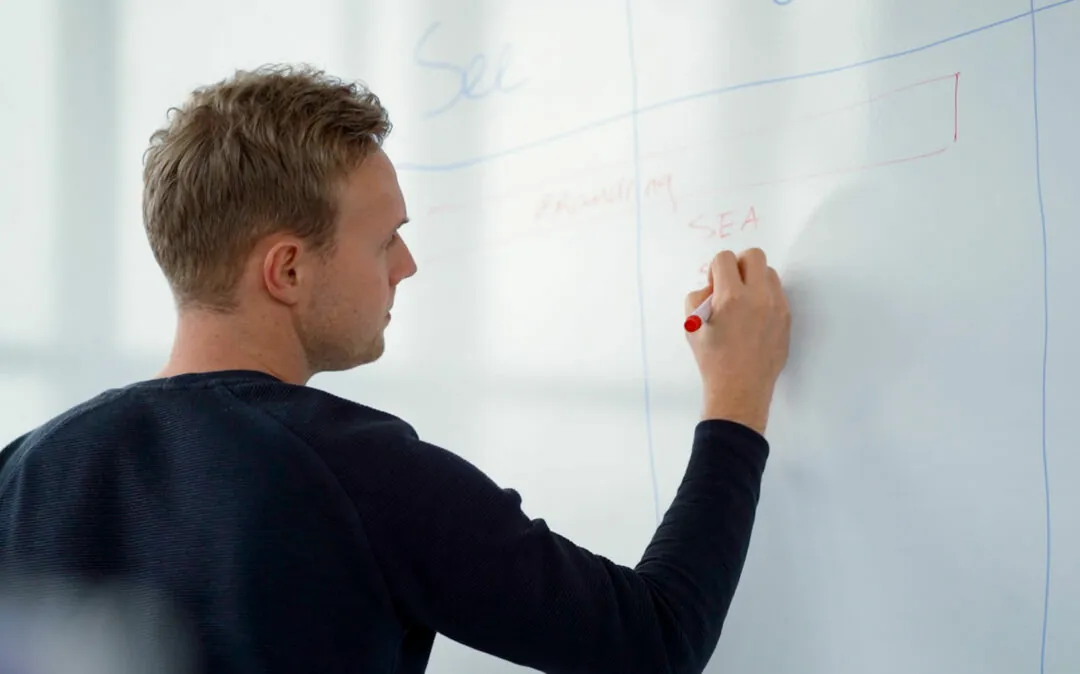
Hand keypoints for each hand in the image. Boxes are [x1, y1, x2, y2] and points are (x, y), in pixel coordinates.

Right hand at [685, 248, 790, 435]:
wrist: (740, 389)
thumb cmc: (712, 359)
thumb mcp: (691, 326)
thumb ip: (698, 297)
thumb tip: (713, 287)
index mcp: (731, 297)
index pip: (725, 258)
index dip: (715, 269)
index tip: (713, 287)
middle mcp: (758, 297)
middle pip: (754, 255)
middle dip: (739, 265)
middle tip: (731, 286)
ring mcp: (777, 307)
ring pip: (769, 273)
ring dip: (755, 280)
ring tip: (744, 302)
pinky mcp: (786, 318)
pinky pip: (778, 293)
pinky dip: (765, 297)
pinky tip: (755, 317)